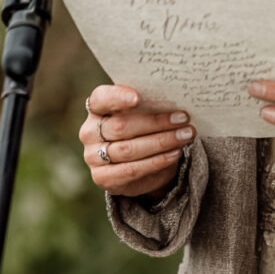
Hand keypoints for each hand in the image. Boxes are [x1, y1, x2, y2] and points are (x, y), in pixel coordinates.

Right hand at [79, 84, 196, 198]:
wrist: (137, 159)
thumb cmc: (141, 124)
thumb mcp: (142, 110)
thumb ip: (149, 102)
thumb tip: (175, 95)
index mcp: (96, 107)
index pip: (102, 98)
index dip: (118, 97)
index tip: (138, 98)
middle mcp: (89, 131)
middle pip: (122, 126)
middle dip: (156, 122)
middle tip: (184, 118)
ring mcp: (92, 157)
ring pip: (129, 149)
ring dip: (162, 142)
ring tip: (185, 135)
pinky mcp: (102, 178)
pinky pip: (132, 170)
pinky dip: (157, 161)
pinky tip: (175, 153)